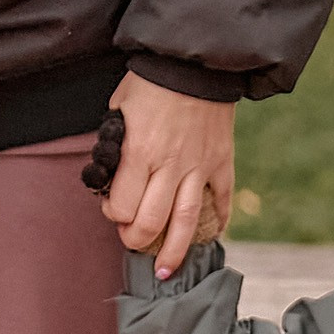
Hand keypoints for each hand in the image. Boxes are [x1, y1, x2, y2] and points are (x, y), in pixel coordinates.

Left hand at [101, 72, 235, 278]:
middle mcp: (169, 165)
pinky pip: (222, 199)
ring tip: (167, 273)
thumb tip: (112, 176)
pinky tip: (210, 237)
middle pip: (152, 222)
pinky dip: (218, 222)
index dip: (114, 214)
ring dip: (174, 252)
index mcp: (140, 153)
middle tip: (133, 241)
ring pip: (186, 222)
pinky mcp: (222, 161)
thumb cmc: (150, 83)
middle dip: (137, 239)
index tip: (114, 208)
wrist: (195, 60)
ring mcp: (199, 166)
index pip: (123, 206)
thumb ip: (116, 146)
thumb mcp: (120, 110)